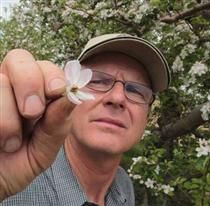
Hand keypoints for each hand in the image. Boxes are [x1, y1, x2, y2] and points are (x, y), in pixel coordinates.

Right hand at [0, 49, 73, 200]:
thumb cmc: (16, 165)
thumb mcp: (44, 148)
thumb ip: (58, 122)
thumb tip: (72, 96)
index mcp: (34, 95)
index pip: (46, 68)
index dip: (53, 76)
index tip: (57, 92)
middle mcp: (9, 87)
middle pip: (20, 58)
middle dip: (30, 83)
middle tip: (32, 113)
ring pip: (0, 80)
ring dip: (8, 116)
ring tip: (10, 142)